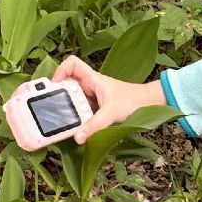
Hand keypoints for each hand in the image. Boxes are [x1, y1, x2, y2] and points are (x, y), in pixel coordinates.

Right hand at [50, 56, 165, 143]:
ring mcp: (92, 97)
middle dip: (58, 95)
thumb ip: (95, 125)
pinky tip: (74, 128)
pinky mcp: (95, 108)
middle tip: (51, 108)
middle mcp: (90, 86)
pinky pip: (80, 111)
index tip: (55, 86)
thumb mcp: (112, 112)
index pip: (72, 64)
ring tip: (60, 120)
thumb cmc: (134, 101)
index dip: (60, 70)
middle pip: (67, 84)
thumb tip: (78, 137)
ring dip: (66, 109)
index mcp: (93, 79)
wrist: (149, 104)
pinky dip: (75, 118)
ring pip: (72, 99)